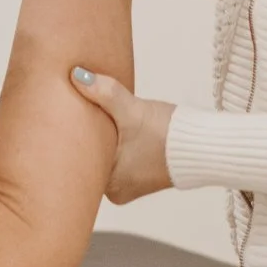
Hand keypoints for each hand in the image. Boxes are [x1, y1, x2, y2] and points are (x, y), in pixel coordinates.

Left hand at [68, 67, 175, 202]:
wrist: (204, 145)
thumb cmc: (170, 133)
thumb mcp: (133, 110)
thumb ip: (105, 93)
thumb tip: (77, 76)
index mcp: (109, 183)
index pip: (77, 161)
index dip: (69, 139)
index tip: (62, 119)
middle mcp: (116, 190)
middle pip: (89, 159)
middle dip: (86, 137)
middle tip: (76, 112)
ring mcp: (128, 185)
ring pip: (104, 158)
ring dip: (103, 140)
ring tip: (98, 118)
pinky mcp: (140, 177)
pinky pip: (119, 159)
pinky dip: (117, 145)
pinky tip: (117, 129)